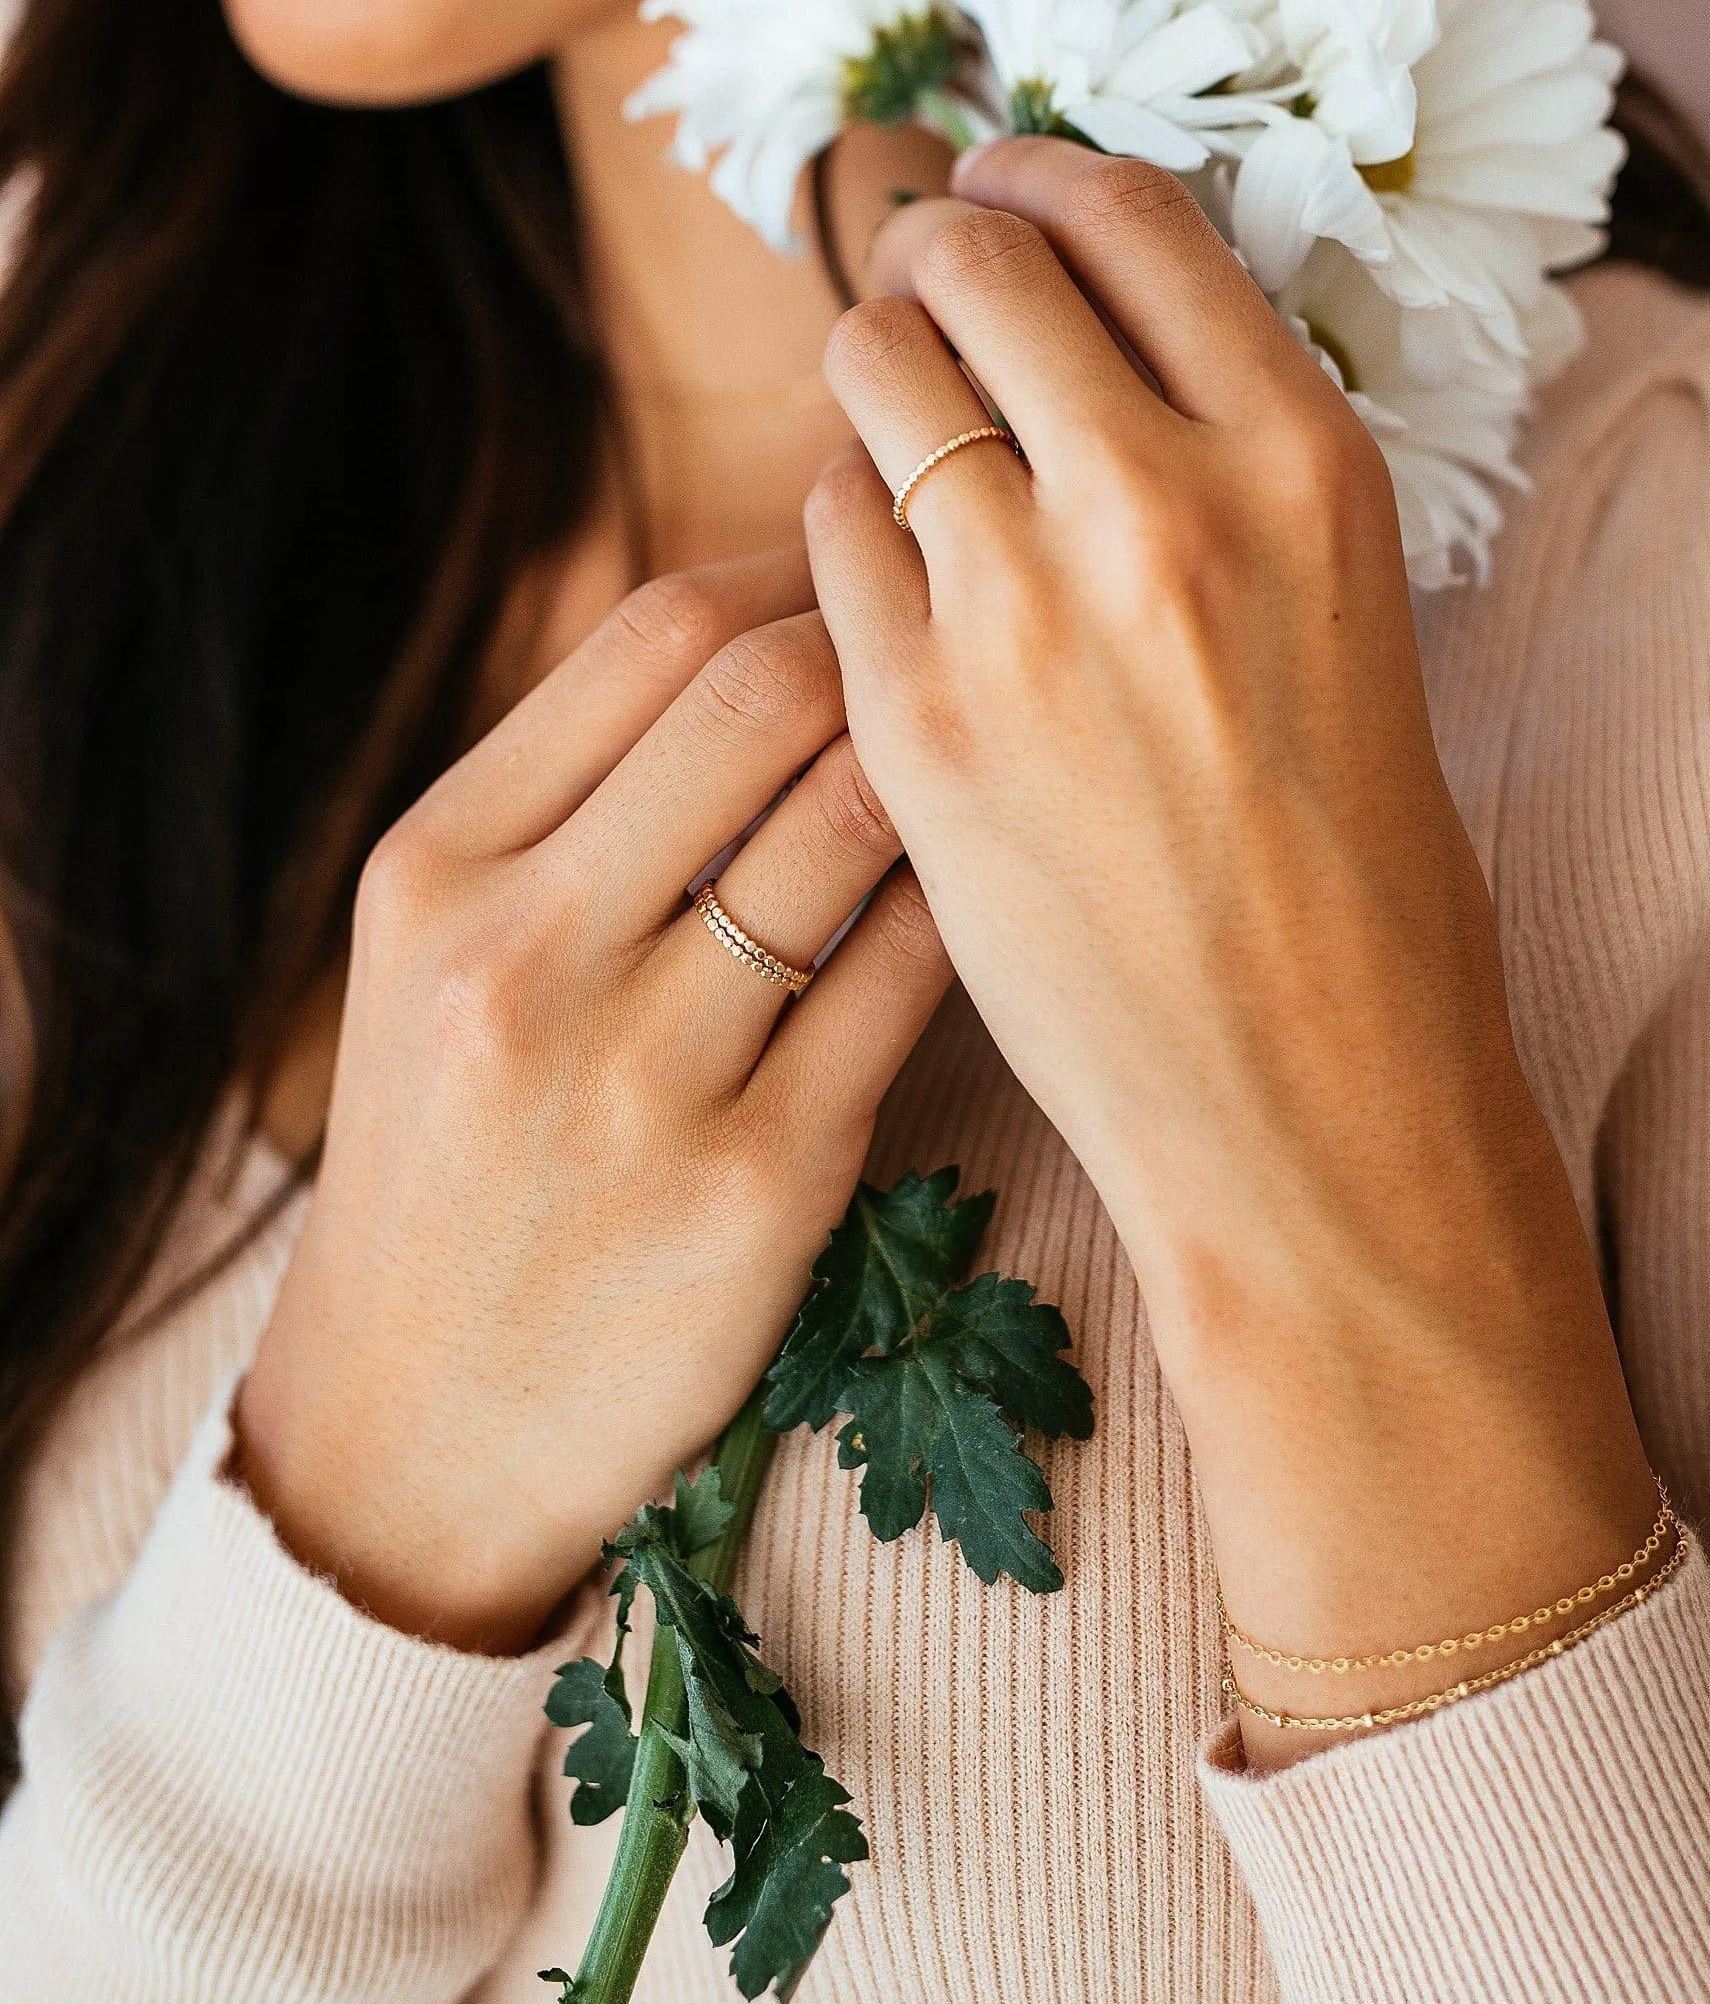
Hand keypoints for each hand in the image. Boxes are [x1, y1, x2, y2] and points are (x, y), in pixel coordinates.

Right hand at [237, 550, 952, 1653]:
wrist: (412, 1432)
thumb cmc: (451, 1168)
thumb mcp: (441, 964)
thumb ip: (576, 808)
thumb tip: (771, 645)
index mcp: (437, 867)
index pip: (655, 632)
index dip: (797, 571)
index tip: (871, 575)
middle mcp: (524, 953)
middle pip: (763, 692)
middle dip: (890, 639)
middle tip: (963, 649)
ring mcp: (643, 1075)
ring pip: (856, 821)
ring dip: (949, 764)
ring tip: (999, 757)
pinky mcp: (760, 1184)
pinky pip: (912, 979)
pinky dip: (971, 907)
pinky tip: (1004, 896)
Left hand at [806, 141, 1657, 1759]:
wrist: (1310, 1104)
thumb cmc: (1362, 893)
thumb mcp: (1350, 633)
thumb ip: (1230, 486)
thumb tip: (1094, 379)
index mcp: (1306, 465)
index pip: (1131, 216)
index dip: (1042, 185)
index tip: (1002, 198)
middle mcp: (1161, 501)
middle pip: (979, 263)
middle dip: (938, 262)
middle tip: (928, 303)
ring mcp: (1020, 610)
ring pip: (876, 376)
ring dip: (875, 381)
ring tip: (896, 438)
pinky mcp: (911, 722)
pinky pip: (823, 536)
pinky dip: (838, 526)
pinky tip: (881, 582)